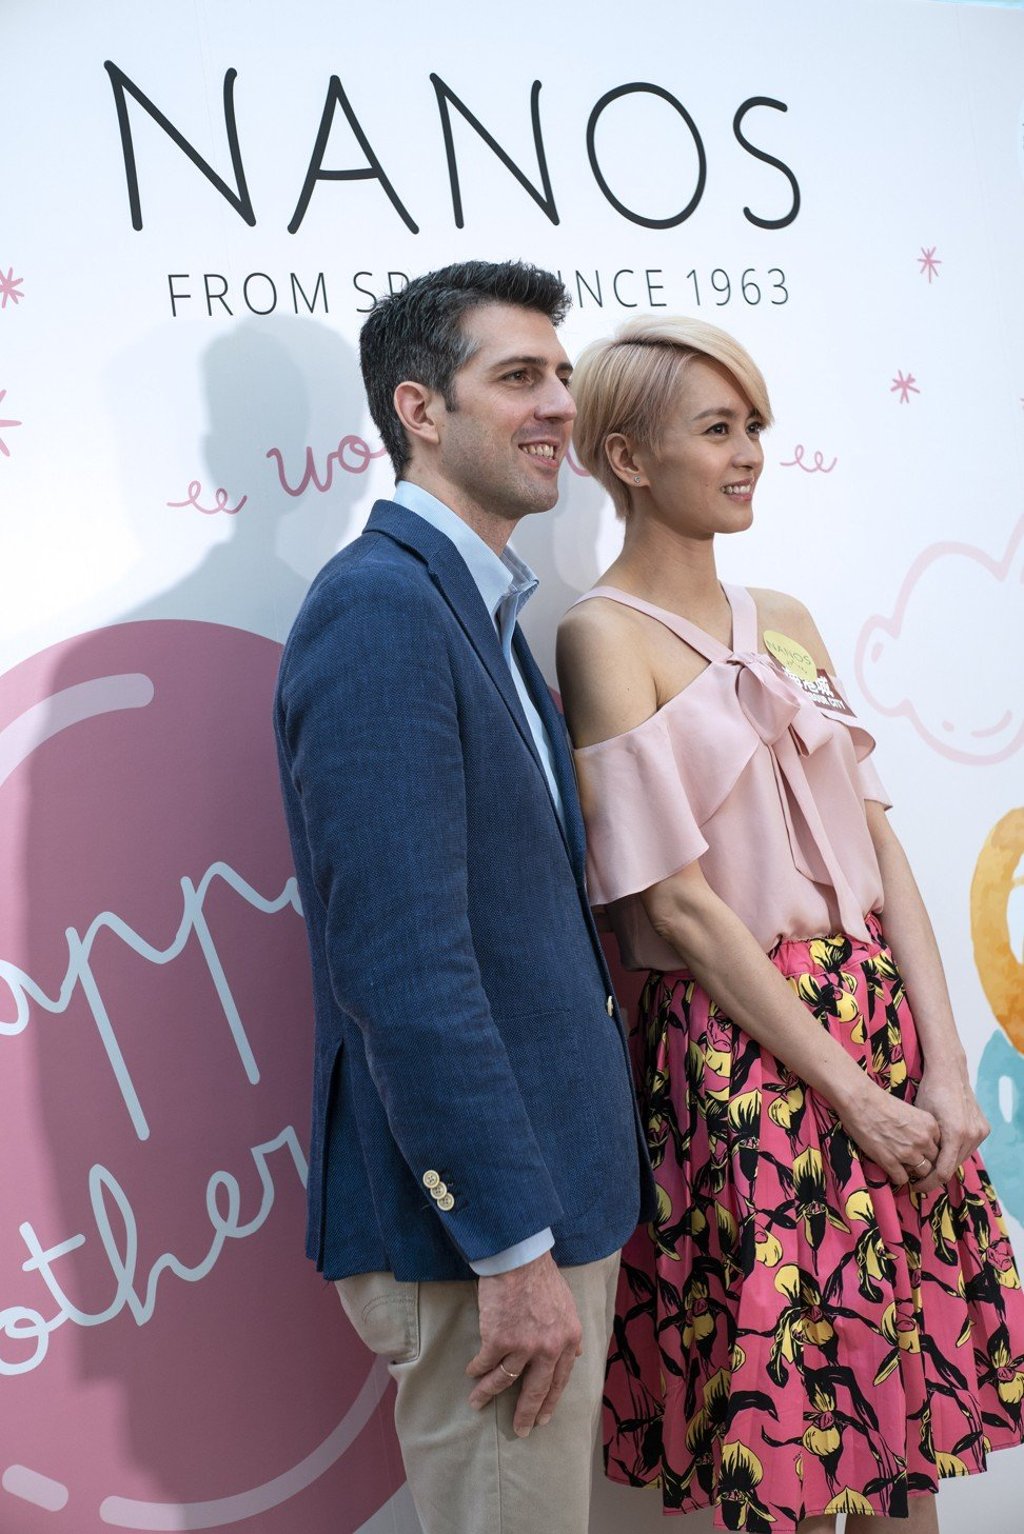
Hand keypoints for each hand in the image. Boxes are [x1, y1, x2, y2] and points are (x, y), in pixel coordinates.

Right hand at [466, 1252, 582, 1437]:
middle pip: (536, 1390)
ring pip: (505, 1381)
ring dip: (488, 1394)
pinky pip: (486, 1364)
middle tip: (521, 1430)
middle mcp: (549, 1348)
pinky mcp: (498, 1340)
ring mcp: (523, 1346)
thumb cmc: (542, 1276)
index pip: (560, 1380)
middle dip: (526, 1414)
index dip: (550, 1401)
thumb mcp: (568, 1306)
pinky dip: (477, 1371)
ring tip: (477, 1404)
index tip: (542, 1417)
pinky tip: (472, 1374)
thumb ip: (569, 1333)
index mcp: (569, 1340)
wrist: (519, 1258)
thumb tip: (575, 1354)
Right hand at [839, 1080, 940, 1188]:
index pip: (940, 1148)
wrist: (860, 1101)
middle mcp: (923, 1140)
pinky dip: (897, 1176)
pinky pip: (902, 1179)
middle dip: (923, 1162)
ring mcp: (908, 1153)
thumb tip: (920, 1144)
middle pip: (933, 1162)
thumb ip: (921, 1128)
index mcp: (931, 1126)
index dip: (928, 1150)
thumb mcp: (911, 1111)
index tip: (918, 1148)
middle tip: (909, 1158)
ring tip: (900, 1162)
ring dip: (912, 1170)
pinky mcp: (891, 1162)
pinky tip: (890, 1167)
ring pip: (920, 1173)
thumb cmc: (881, 1102)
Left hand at [909, 1066, 989, 1195]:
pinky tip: (941, 1150)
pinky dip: (955, 1152)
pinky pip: (968, 1148)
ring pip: (961, 1159)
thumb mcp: (921, 1120)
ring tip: (928, 1164)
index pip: (942, 1172)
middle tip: (918, 1177)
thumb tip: (915, 1166)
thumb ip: (923, 1144)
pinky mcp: (984, 1129)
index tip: (914, 1186)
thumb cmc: (930, 1092)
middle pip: (953, 1167)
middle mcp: (972, 1135)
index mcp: (955, 1134)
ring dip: (945, 1164)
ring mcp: (980, 1132)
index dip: (927, 1183)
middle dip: (935, 1175)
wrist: (949, 1072)